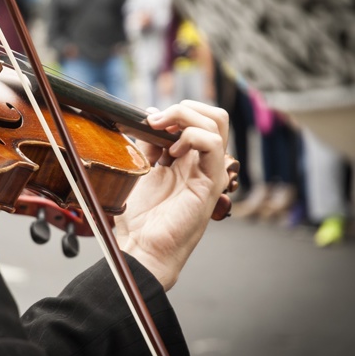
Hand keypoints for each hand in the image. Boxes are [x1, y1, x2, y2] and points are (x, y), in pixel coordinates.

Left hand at [113, 101, 229, 290]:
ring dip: (184, 117)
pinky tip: (173, 150)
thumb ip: (146, 145)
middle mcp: (201, 164)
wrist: (140, 248)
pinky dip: (192, 136)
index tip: (147, 118)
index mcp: (186, 160)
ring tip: (160, 129)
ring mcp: (208, 172)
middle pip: (214, 117)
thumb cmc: (138, 219)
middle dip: (185, 107)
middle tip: (157, 119)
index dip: (174, 112)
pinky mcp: (209, 183)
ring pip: (216, 123)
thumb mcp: (139, 170)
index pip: (197, 120)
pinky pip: (213, 145)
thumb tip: (150, 116)